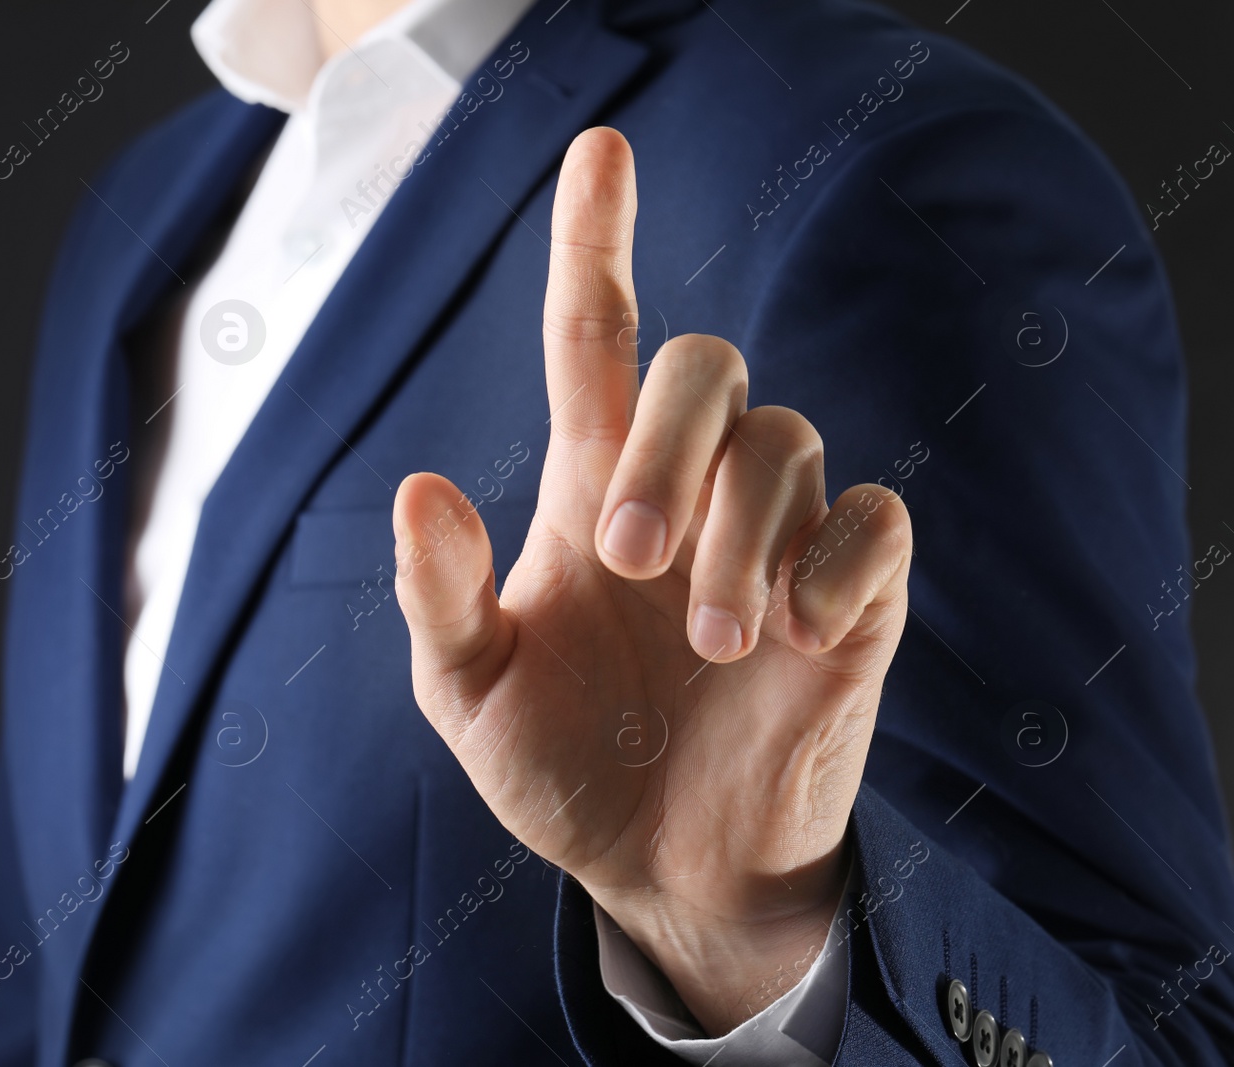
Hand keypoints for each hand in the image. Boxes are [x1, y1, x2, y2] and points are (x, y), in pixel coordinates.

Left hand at [392, 127, 911, 1034]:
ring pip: (787, 441)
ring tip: (712, 643)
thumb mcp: (469, 696)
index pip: (593, 338)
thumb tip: (419, 486)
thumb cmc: (563, 767)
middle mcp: (687, 493)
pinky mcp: (853, 600)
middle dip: (670, 442)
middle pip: (703, 365)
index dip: (595, 240)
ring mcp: (776, 541)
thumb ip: (441, 597)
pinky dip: (838, 561)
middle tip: (628, 559)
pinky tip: (797, 635)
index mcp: (590, 491)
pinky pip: (876, 521)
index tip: (598, 150)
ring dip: (742, 531)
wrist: (665, 870)